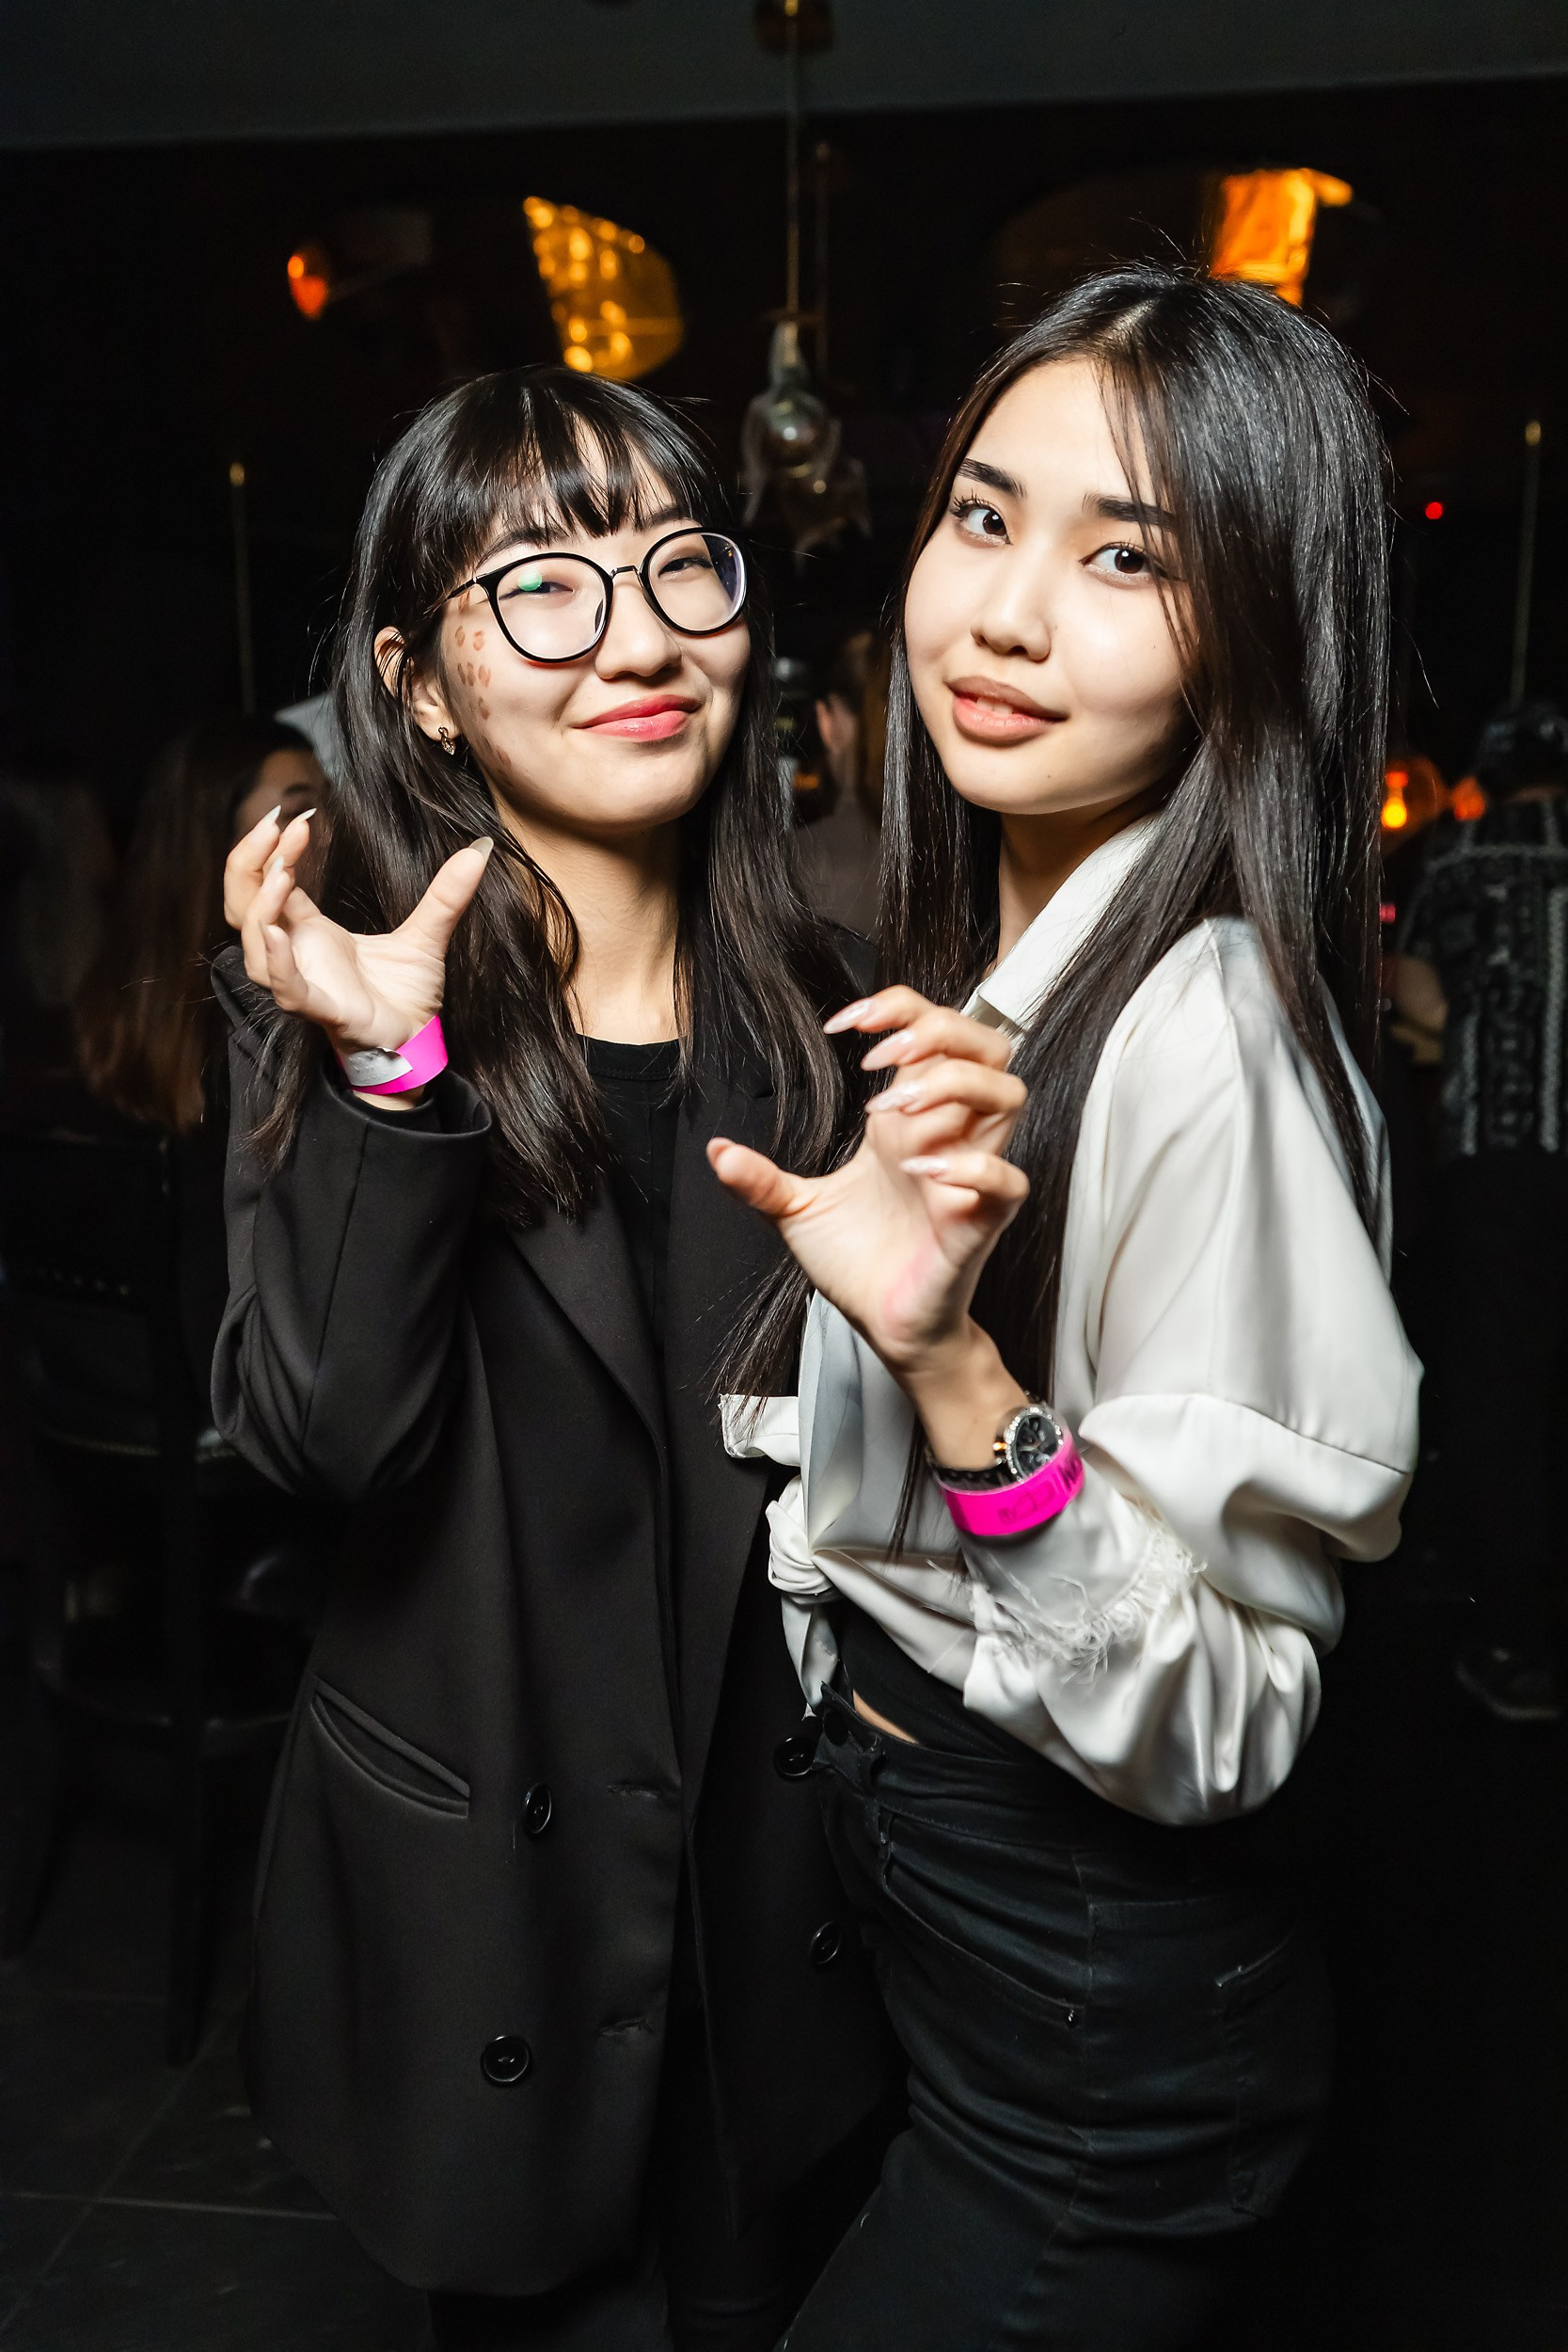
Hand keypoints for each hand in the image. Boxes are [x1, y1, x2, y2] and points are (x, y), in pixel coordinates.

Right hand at [223, 804, 492, 1055]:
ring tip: (282, 871)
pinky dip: (278, 961)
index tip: (298, 818)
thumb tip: (481, 848)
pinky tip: (281, 934)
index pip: (271, 881)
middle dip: (249, 862)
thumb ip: (446, 894)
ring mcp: (303, 980)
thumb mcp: (426, 935)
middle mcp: (297, 951)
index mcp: (310, 929)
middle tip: (273, 823)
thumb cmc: (403, 996)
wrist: (416, 1044)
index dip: (275, 849)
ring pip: (256, 943)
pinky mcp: (320, 1009)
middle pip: (244, 904)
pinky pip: (284, 986)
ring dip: (262, 904)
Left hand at [707, 987, 1028, 1389]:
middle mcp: (947, 1136)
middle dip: (938, 1030)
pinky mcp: (980, 1221)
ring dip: (951, 1085)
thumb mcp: (797, 1211)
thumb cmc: (858, 1262)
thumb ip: (761, 1178)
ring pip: (1008, 1094)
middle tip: (879, 1056)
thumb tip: (716, 1149)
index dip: (897, 1008)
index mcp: (909, 1121)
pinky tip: (917, 1173)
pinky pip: (1007, 1179)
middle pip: (987, 1046)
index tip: (843, 1025)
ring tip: (890, 1111)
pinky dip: (969, 1166)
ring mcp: (969, 1174)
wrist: (884, 1326)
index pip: (934, 1031)